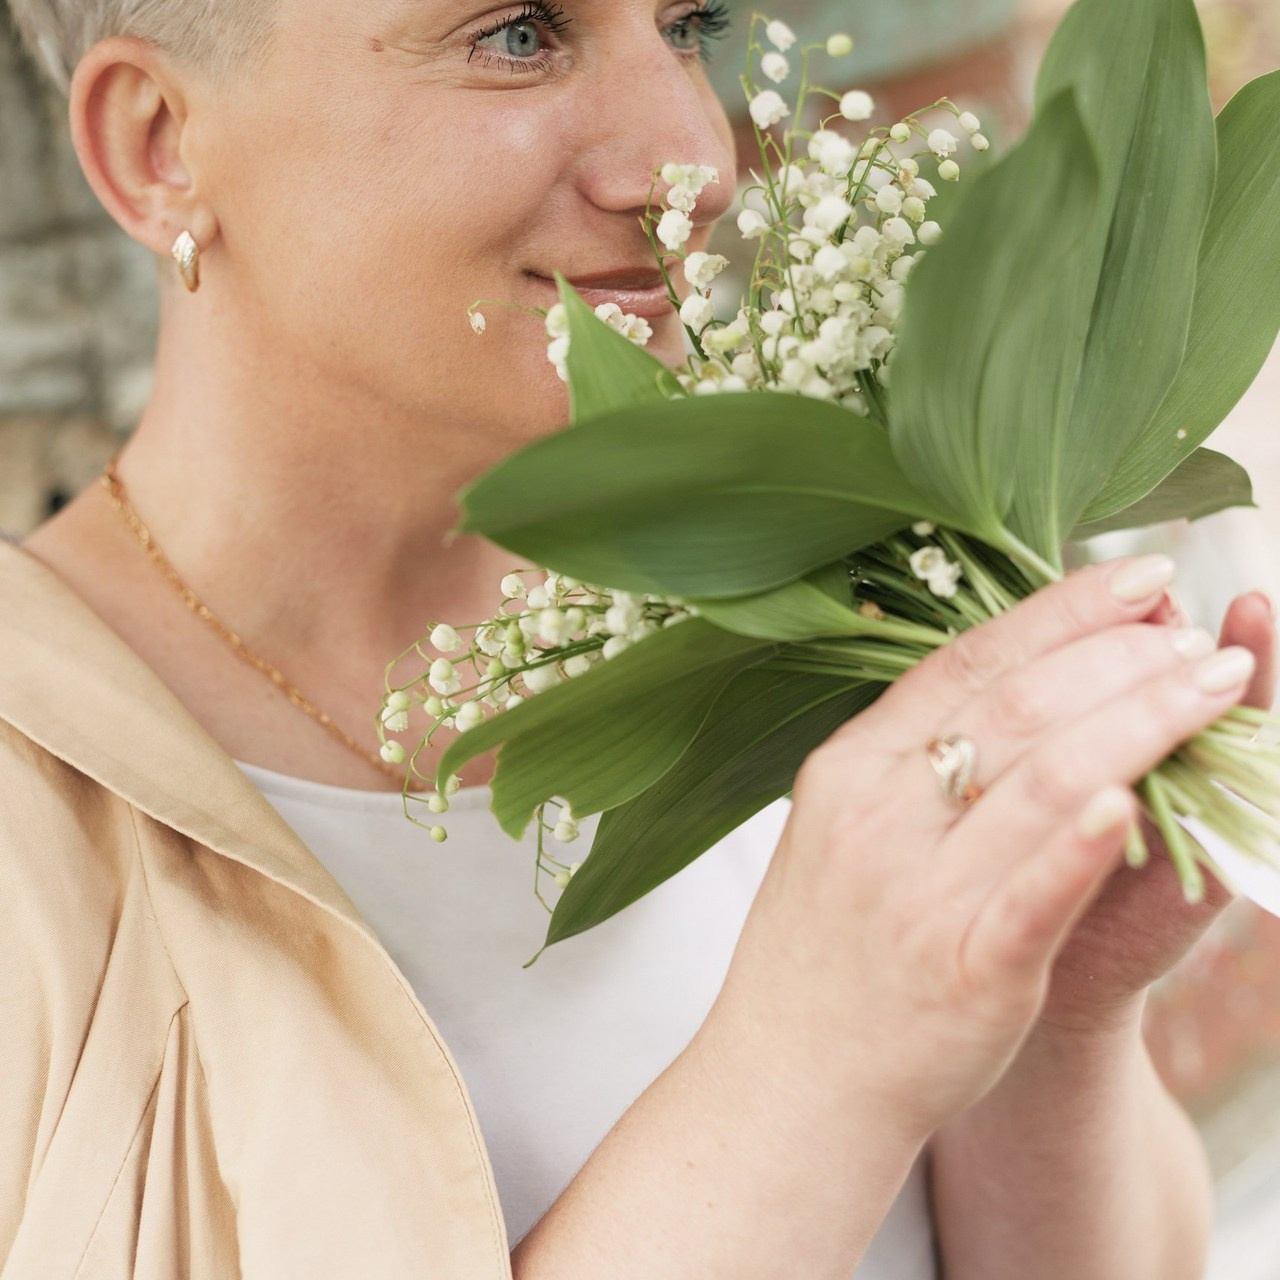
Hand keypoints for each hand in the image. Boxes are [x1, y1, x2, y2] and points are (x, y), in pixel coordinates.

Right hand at [710, 557, 1258, 1144]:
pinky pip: (1036, 892)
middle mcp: (879, 814)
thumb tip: (1002, 685)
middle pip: (1017, 705)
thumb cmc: (821, 954)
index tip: (1136, 575)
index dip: (1060, 612)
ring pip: (1046, 778)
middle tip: (1196, 635)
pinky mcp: (968, 970)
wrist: (788, 1081)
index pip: (966, 662)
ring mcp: (919, 890)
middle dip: (1122, 656)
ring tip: (1219, 682)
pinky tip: (1141, 797)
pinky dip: (1088, 840)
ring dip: (1145, 720)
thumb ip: (904, 758)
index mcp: (849, 768)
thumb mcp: (835, 831)